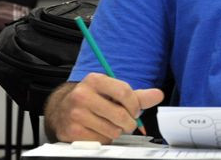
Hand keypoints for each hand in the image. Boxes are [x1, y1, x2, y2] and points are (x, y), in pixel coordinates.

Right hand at [46, 73, 163, 142]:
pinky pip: (102, 140)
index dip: (135, 106)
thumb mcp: (111, 92)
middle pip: (121, 114)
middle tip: (125, 121)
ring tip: (109, 124)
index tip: (135, 111)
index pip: (124, 92)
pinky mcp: (74, 131)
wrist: (63, 110)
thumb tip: (158, 95)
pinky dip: (104, 139)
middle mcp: (83, 94)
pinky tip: (98, 130)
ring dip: (116, 131)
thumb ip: (136, 95)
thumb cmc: (92, 99)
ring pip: (113, 130)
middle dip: (129, 122)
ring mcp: (77, 113)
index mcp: (95, 80)